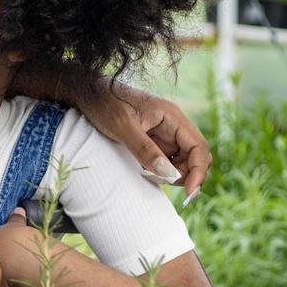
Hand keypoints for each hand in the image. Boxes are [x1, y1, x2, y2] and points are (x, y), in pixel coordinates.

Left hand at [81, 82, 210, 201]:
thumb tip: (169, 174)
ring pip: (182, 162)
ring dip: (170, 174)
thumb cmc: (104, 104)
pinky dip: (160, 171)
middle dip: (185, 174)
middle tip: (160, 180)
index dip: (199, 171)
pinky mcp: (154, 142)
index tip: (189, 192)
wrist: (87, 94)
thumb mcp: (122, 127)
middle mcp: (173, 126)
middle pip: (195, 157)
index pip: (199, 147)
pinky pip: (167, 162)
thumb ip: (145, 150)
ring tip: (146, 173)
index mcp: (172, 117)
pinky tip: (143, 170)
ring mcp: (165, 135)